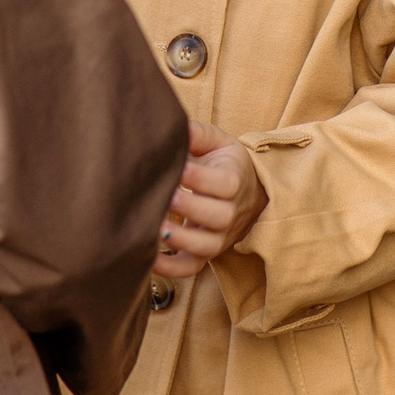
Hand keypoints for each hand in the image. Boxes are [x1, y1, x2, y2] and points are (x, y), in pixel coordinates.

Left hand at [154, 120, 269, 279]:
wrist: (246, 193)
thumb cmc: (223, 163)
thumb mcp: (217, 142)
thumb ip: (198, 134)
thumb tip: (177, 125)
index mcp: (234, 180)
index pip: (225, 182)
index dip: (201, 177)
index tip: (177, 166)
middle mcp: (230, 212)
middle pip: (219, 216)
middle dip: (191, 208)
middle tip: (165, 197)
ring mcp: (219, 237)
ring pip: (207, 246)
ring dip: (181, 240)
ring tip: (155, 228)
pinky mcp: (205, 254)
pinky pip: (192, 269)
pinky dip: (171, 269)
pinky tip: (149, 259)